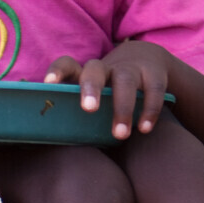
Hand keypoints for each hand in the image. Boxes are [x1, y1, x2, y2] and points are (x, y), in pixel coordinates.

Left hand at [45, 42, 170, 139]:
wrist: (149, 61)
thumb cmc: (112, 92)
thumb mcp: (96, 97)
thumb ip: (81, 113)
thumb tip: (59, 141)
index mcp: (86, 74)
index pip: (68, 65)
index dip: (58, 72)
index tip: (49, 84)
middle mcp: (106, 68)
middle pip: (95, 70)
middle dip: (91, 88)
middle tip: (89, 109)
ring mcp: (131, 69)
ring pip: (125, 81)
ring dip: (122, 107)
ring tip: (121, 134)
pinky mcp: (154, 74)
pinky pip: (153, 89)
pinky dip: (150, 110)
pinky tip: (144, 128)